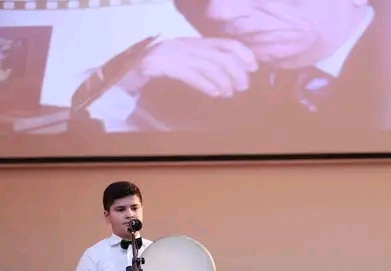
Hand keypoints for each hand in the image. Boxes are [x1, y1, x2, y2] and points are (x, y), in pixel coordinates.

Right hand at [118, 38, 258, 97]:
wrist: (121, 73)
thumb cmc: (158, 71)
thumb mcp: (185, 64)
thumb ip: (205, 66)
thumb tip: (231, 77)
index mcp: (191, 42)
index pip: (224, 42)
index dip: (243, 53)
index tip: (254, 67)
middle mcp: (182, 44)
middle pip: (220, 55)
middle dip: (236, 72)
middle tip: (242, 87)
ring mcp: (169, 53)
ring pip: (207, 65)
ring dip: (224, 81)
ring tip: (229, 93)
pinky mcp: (157, 65)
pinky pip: (188, 73)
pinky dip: (206, 84)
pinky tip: (215, 93)